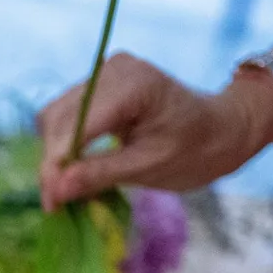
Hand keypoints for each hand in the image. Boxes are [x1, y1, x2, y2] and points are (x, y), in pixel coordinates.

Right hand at [36, 52, 272, 210]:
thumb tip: (56, 190)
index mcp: (134, 85)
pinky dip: (64, 144)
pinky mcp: (98, 85)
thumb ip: (100, 174)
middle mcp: (113, 70)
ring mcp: (104, 74)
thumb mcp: (150, 167)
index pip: (77, 125)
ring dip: (56, 154)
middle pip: (59, 118)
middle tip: (55, 202)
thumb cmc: (197, 149)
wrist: (222, 129)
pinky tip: (74, 167)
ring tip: (65, 187)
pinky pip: (66, 115)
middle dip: (53, 161)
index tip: (51, 202)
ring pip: (55, 117)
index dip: (57, 164)